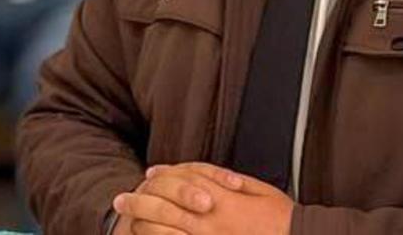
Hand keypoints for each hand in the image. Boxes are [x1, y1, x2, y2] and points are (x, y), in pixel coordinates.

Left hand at [113, 163, 289, 234]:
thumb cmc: (283, 218)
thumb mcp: (258, 189)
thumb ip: (225, 179)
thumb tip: (197, 173)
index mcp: (221, 201)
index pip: (179, 185)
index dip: (159, 180)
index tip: (145, 178)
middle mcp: (209, 224)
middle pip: (162, 210)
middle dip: (137, 205)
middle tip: (119, 202)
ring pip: (163, 234)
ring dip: (143, 227)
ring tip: (129, 225)